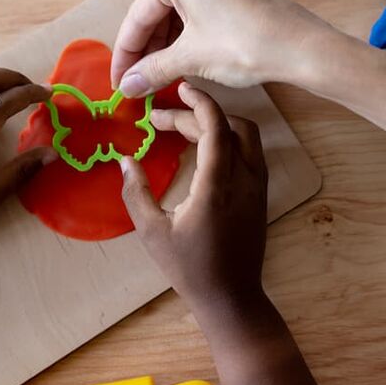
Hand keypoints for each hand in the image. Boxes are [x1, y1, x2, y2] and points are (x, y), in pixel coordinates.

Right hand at [111, 0, 336, 96]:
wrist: (302, 47)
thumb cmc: (247, 45)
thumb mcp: (191, 58)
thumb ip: (153, 69)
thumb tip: (129, 85)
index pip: (138, 15)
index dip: (126, 53)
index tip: (119, 81)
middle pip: (154, 5)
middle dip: (145, 42)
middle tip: (140, 76)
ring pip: (177, 4)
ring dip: (166, 37)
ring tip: (162, 70)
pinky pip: (199, 2)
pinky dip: (187, 28)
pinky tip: (185, 54)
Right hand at [120, 82, 267, 309]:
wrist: (232, 296)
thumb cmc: (189, 267)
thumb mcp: (152, 232)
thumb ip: (136, 193)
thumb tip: (125, 160)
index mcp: (217, 186)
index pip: (216, 127)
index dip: (199, 102)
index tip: (180, 88)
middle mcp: (244, 179)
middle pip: (228, 127)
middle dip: (196, 114)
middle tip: (161, 119)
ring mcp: (257, 186)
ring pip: (246, 135)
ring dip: (217, 122)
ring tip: (183, 127)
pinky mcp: (261, 193)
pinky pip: (250, 151)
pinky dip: (228, 138)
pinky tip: (204, 146)